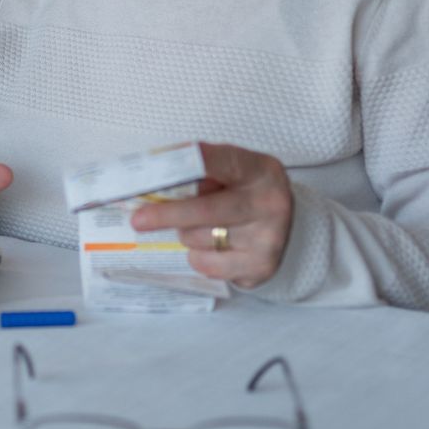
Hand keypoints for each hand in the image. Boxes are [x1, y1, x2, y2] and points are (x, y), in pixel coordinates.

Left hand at [129, 142, 293, 288]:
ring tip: (193, 227)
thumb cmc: (244, 193)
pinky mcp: (261, 267)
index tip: (156, 171)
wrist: (290, 229)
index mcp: (260, 169)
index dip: (186, 164)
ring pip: (201, 239)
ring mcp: (269, 237)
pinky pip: (209, 265)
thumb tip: (150, 176)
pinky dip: (198, 257)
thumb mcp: (231, 172)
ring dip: (185, 234)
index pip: (218, 161)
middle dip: (168, 215)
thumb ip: (199, 170)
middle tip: (138, 220)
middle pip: (207, 210)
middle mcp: (269, 202)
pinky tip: (208, 247)